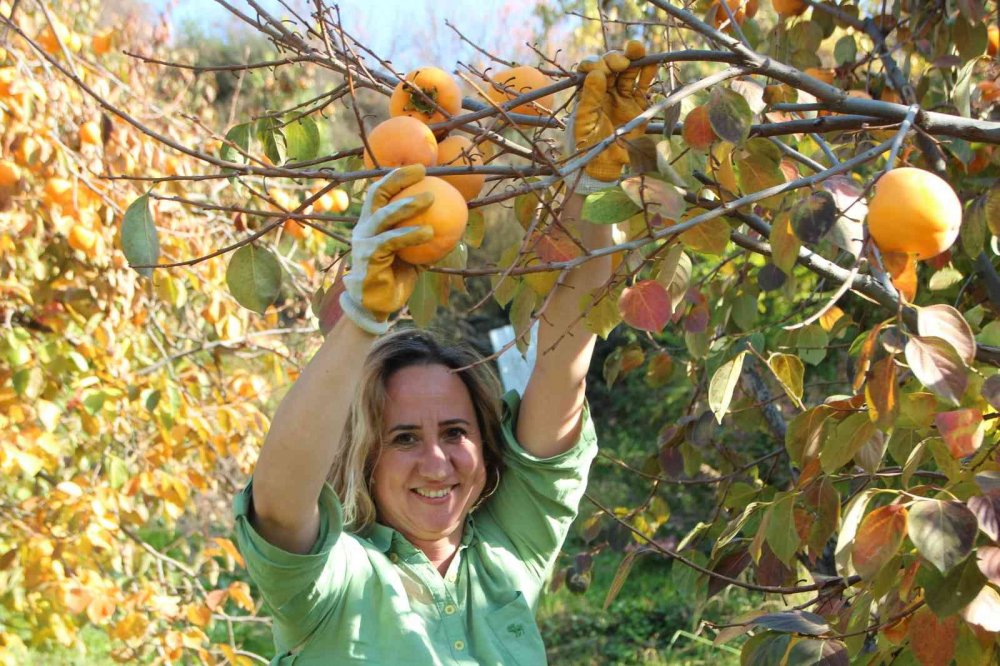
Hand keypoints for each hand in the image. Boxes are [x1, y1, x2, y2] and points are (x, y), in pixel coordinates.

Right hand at [339, 165, 433, 334]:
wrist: (376, 306)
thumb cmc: (396, 276)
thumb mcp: (413, 254)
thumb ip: (424, 236)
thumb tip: (455, 222)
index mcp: (372, 224)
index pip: (381, 192)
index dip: (397, 176)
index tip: (420, 167)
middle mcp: (364, 229)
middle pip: (377, 195)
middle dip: (397, 179)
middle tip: (422, 172)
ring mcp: (363, 243)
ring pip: (385, 217)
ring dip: (408, 205)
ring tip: (430, 197)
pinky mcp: (368, 259)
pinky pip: (391, 242)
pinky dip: (411, 235)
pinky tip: (430, 232)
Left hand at [570, 40, 656, 188]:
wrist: (606, 164)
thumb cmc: (589, 145)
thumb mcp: (585, 122)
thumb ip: (590, 98)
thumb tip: (597, 73)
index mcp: (588, 91)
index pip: (592, 69)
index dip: (597, 64)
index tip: (602, 69)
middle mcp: (605, 89)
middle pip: (612, 65)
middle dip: (616, 58)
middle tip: (623, 61)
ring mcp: (623, 94)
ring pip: (629, 70)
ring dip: (634, 58)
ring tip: (638, 49)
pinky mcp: (638, 102)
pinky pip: (643, 84)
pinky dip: (648, 73)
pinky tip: (652, 63)